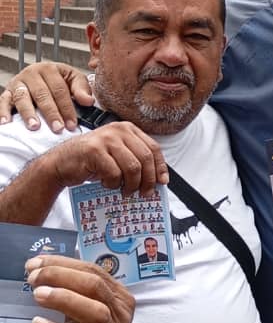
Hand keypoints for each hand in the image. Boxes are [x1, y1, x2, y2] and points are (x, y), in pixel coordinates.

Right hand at [0, 63, 92, 133]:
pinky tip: (6, 122)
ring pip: (22, 98)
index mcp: (50, 69)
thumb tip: (88, 101)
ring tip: (35, 127)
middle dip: (51, 113)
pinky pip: (3, 101)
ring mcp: (18, 83)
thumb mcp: (74, 79)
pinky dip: (3, 112)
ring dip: (28, 113)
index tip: (72, 124)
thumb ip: (82, 89)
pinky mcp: (7, 92)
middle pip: (42, 94)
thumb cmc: (59, 80)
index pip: (60, 90)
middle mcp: (32, 74)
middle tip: (57, 128)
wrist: (40, 75)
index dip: (67, 107)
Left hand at [26, 255, 134, 322]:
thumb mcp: (89, 309)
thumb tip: (42, 266)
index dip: (64, 264)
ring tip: (38, 294)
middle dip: (62, 276)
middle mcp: (119, 314)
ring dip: (65, 299)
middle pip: (95, 287)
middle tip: (34, 277)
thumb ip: (74, 290)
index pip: (94, 271)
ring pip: (94, 312)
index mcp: (119, 297)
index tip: (36, 263)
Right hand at [46, 123, 168, 197]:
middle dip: (148, 180)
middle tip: (145, 193)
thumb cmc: (91, 161)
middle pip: (145, 158)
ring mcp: (106, 139)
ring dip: (131, 184)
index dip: (160, 167)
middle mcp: (118, 130)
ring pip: (132, 167)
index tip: (162, 181)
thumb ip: (136, 159)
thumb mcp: (118, 155)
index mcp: (128, 129)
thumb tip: (158, 178)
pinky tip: (107, 184)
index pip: (153, 148)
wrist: (60, 163)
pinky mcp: (94, 150)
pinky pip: (114, 173)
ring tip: (126, 191)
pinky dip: (113, 184)